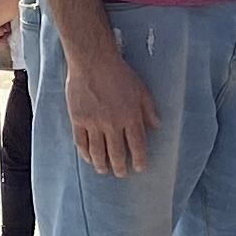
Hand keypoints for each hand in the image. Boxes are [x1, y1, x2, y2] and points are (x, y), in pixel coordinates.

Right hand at [66, 38, 157, 175]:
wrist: (93, 61)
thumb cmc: (119, 73)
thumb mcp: (141, 89)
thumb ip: (149, 110)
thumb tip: (156, 126)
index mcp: (130, 117)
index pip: (137, 146)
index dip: (139, 160)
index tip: (139, 167)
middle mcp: (112, 124)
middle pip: (116, 153)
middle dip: (120, 167)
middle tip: (121, 173)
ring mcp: (93, 123)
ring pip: (98, 152)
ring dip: (102, 165)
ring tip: (105, 170)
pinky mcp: (78, 119)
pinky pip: (81, 143)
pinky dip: (86, 154)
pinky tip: (89, 158)